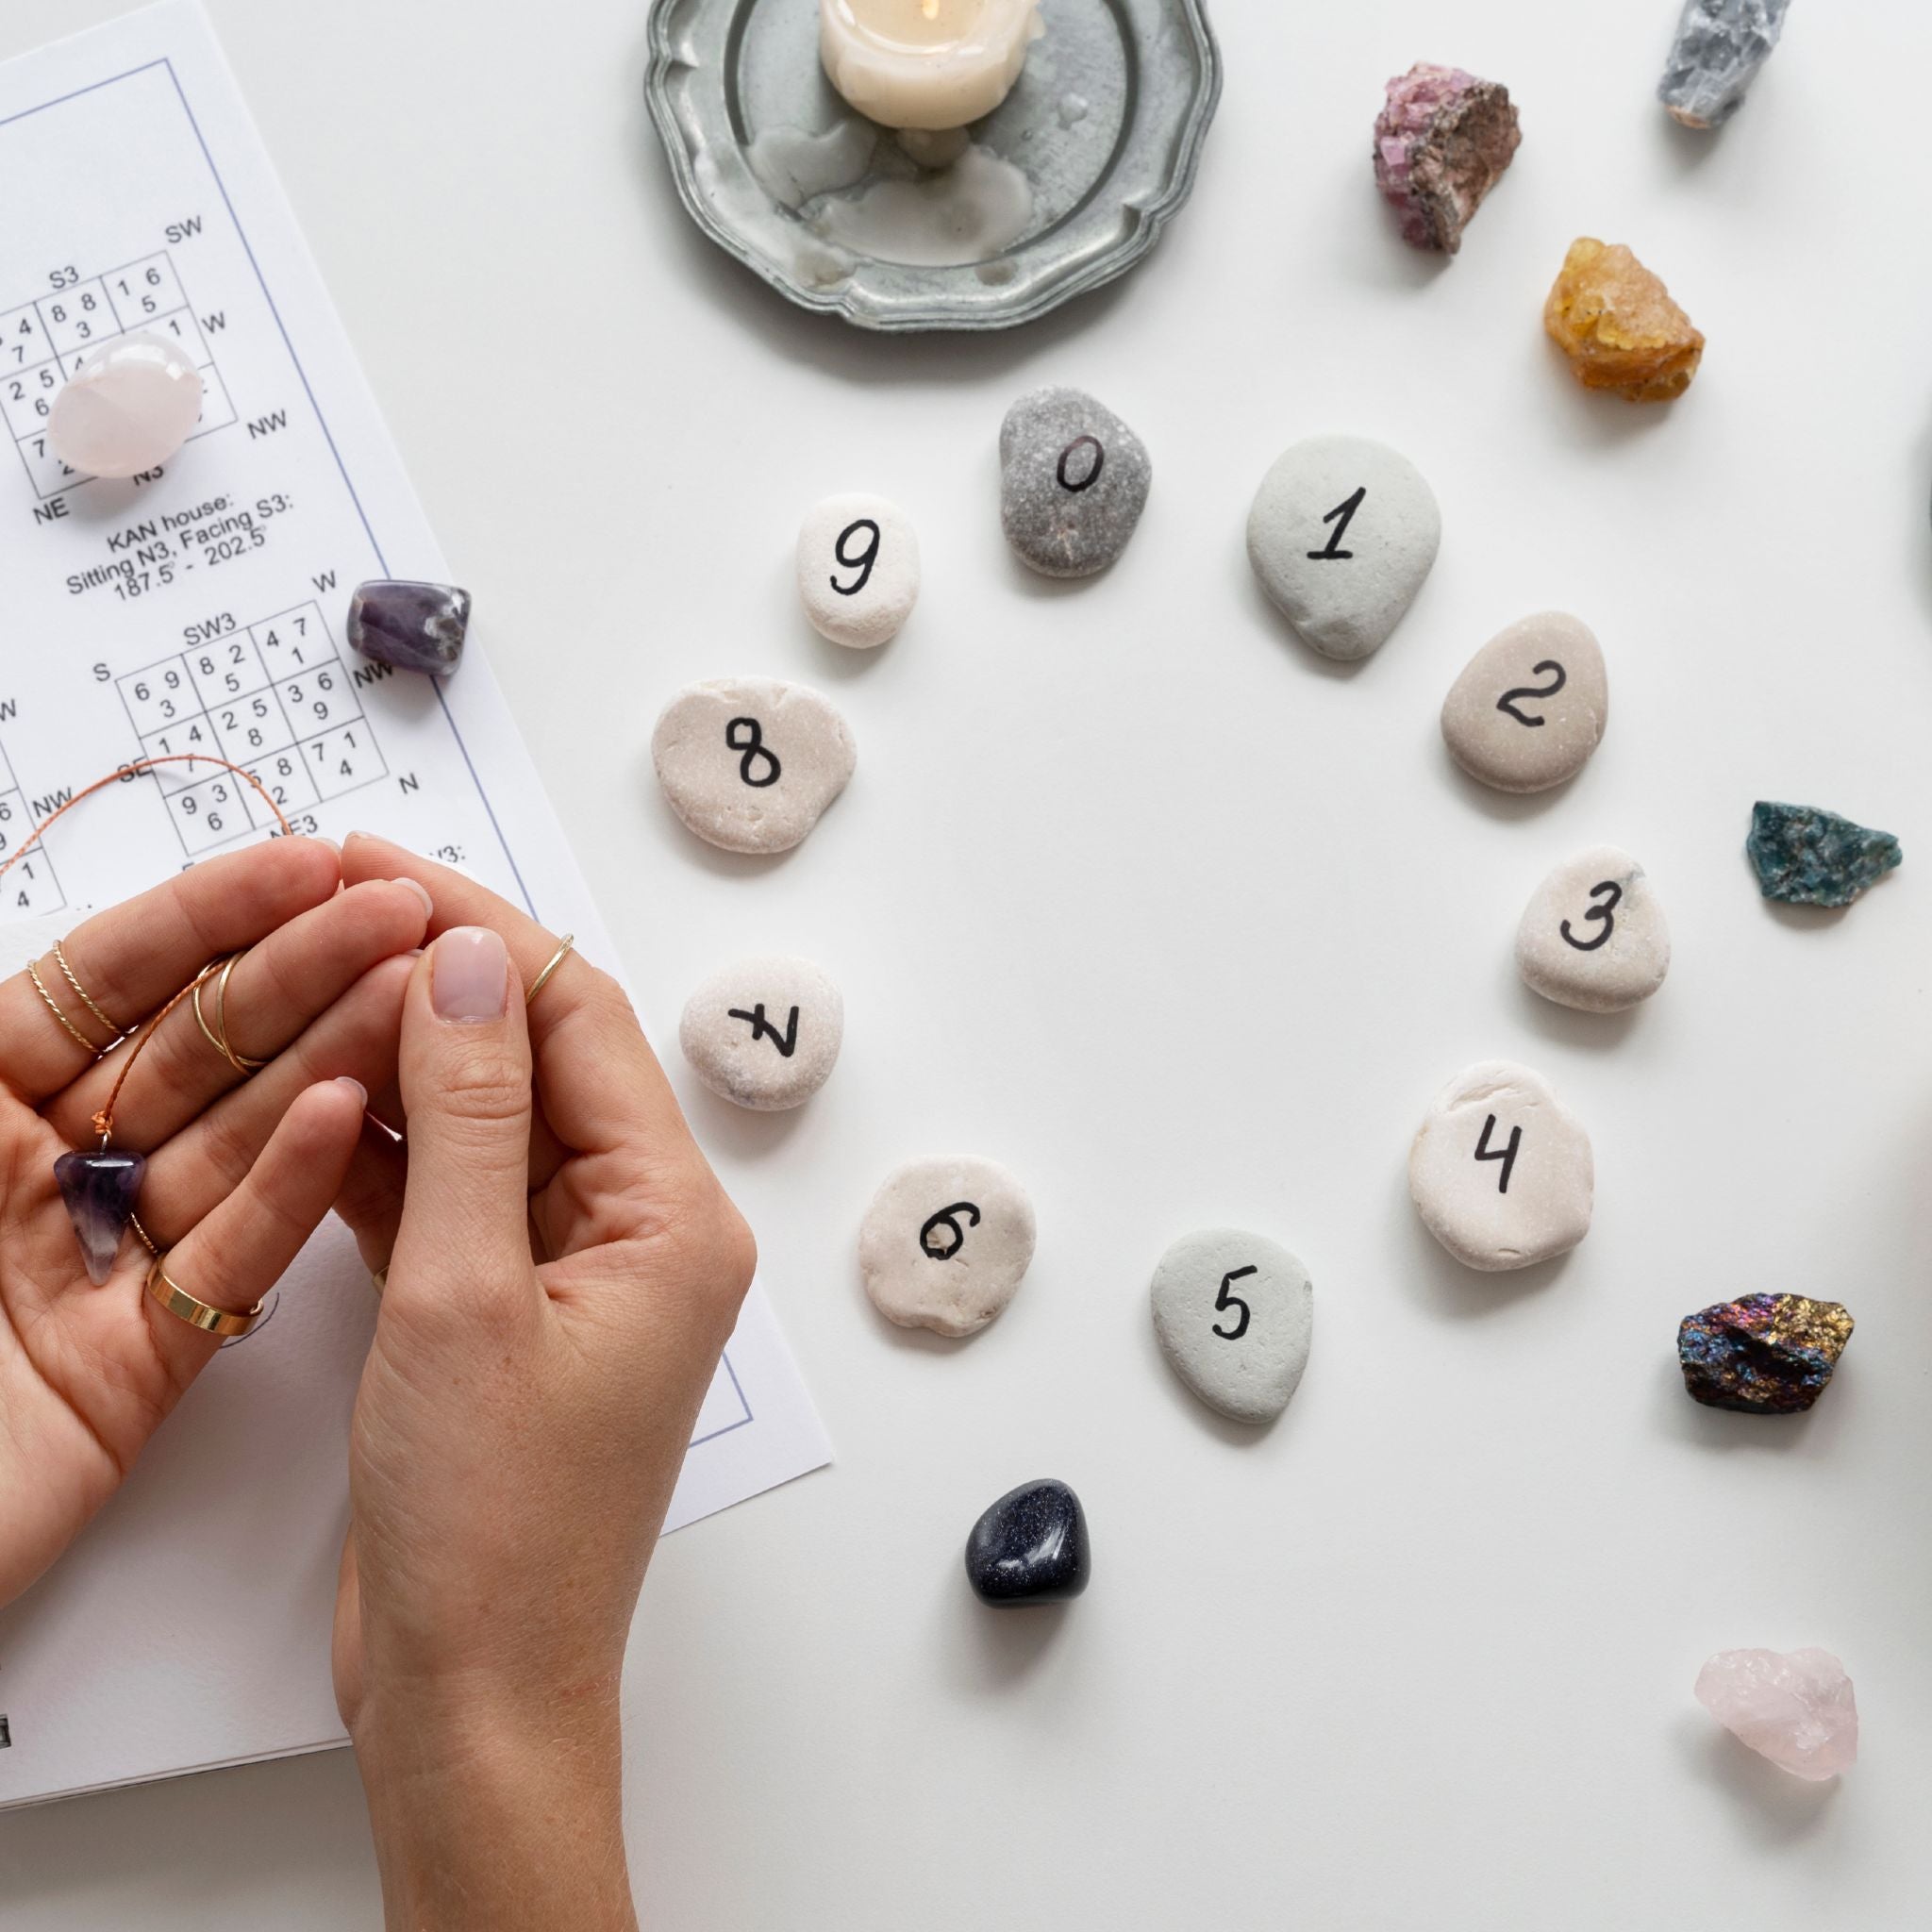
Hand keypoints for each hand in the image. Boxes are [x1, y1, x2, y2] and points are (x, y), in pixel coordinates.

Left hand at [0, 840, 430, 1606]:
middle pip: (195, 1049)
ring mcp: (99, 1263)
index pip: (111, 979)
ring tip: (414, 998)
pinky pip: (233, 1262)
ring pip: (237, 1142)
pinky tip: (353, 1116)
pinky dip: (294, 1190)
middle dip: (302, 972)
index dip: (214, 913)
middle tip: (400, 920)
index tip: (313, 866)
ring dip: (330, 1061)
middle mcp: (41, 1171)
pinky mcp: (141, 1365)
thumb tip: (40, 937)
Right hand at [329, 833, 755, 1930]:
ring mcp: (575, 1271)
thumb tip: (469, 964)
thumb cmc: (493, 1526)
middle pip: (542, 1060)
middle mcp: (642, 1230)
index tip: (379, 867)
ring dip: (409, 1060)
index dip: (481, 933)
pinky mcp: (510, 1312)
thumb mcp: (462, 1296)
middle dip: (441, 985)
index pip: (580, 1022)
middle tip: (330, 908)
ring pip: (492, 1122)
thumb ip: (466, 1118)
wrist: (476, 1690)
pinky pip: (456, 1196)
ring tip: (312, 981)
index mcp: (675, 1216)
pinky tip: (322, 1097)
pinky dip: (393, 1150)